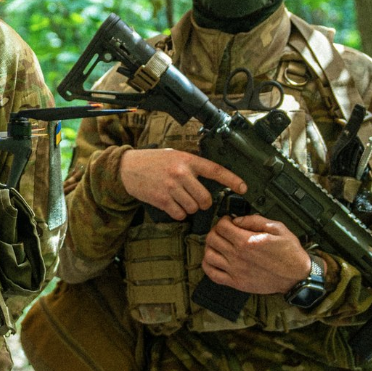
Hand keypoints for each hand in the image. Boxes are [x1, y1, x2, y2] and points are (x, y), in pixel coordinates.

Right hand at [119, 148, 245, 219]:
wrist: (127, 168)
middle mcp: (180, 173)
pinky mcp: (161, 199)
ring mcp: (170, 187)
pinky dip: (178, 213)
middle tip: (195, 199)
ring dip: (189, 208)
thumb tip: (210, 181)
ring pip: (193, 208)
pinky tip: (171, 204)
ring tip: (178, 199)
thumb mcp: (175, 156)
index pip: (215, 170)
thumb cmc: (153, 161)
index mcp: (187, 160)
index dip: (232, 180)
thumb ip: (191, 166)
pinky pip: (179, 214)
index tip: (244, 188)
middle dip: (203, 203)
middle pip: (205, 199)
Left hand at [201, 214, 311, 294]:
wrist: (297, 277)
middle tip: (223, 231)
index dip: (223, 220)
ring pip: (209, 255)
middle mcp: (238, 256)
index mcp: (247, 241)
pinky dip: (208, 265)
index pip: (221, 226)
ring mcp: (235, 270)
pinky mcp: (236, 282)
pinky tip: (214, 259)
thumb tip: (237, 219)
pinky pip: (213, 274)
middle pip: (212, 239)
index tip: (228, 221)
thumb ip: (255, 221)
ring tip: (218, 244)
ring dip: (210, 247)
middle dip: (216, 231)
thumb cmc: (290, 253)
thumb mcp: (278, 228)